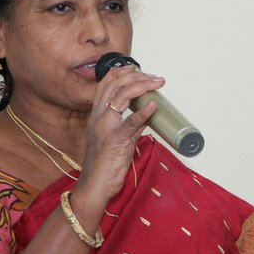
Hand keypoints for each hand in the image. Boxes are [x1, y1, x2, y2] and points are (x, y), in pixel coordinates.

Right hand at [76, 64, 163, 199]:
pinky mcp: (115, 141)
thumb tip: (146, 113)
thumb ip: (130, 125)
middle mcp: (98, 117)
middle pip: (115, 84)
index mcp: (96, 114)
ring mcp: (106, 127)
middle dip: (136, 75)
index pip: (106, 83)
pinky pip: (130, 123)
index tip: (138, 69)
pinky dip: (143, 112)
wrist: (95, 185)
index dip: (122, 72)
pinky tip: (154, 106)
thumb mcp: (116, 139)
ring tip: (157, 84)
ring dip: (142, 86)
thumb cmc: (104, 164)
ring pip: (122, 96)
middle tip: (155, 77)